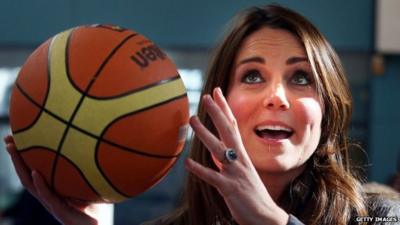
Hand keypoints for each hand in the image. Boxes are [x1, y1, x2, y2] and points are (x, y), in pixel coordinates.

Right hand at [3, 135, 98, 224]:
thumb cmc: (95, 207)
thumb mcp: (88, 185)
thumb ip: (83, 172)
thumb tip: (87, 147)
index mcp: (52, 189)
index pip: (33, 170)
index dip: (24, 156)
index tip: (16, 139)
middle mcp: (48, 195)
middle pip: (26, 174)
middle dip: (16, 157)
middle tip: (7, 139)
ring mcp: (52, 203)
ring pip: (30, 183)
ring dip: (20, 166)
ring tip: (13, 149)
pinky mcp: (61, 211)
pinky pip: (48, 196)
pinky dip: (41, 184)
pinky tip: (35, 173)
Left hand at [185, 87, 288, 224]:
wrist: (266, 217)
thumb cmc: (251, 194)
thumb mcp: (241, 173)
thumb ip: (227, 161)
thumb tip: (213, 152)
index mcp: (242, 155)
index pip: (233, 126)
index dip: (225, 109)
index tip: (217, 93)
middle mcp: (239, 160)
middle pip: (228, 131)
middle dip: (217, 113)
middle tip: (205, 96)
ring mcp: (235, 173)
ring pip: (218, 150)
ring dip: (205, 134)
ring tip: (192, 120)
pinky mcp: (230, 189)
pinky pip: (213, 177)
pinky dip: (200, 170)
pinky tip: (187, 162)